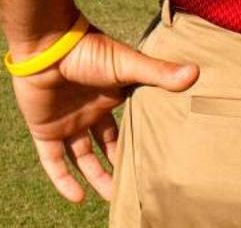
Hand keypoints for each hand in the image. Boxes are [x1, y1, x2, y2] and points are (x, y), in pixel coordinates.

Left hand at [10, 28, 198, 202]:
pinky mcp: (44, 129)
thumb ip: (158, 73)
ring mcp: (66, 121)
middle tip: (132, 189)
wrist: (45, 43)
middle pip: (104, 146)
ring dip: (94, 178)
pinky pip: (53, 161)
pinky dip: (63, 180)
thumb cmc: (87, 49)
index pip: (124, 127)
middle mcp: (87, 111)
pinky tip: (77, 198)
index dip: (134, 144)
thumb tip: (196, 72)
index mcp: (107, 96)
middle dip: (116, 166)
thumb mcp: (126, 63)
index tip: (151, 163)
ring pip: (81, 157)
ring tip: (112, 198)